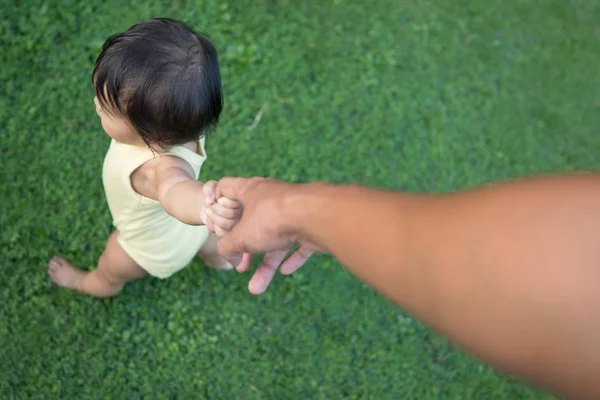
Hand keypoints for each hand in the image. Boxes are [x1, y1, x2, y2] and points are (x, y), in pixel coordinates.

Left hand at [202, 180, 242, 236]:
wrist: (209, 204)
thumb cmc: (213, 194)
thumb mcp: (210, 187)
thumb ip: (209, 188)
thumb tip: (209, 200)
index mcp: (241, 200)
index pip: (237, 203)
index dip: (224, 201)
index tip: (217, 198)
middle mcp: (242, 212)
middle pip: (232, 214)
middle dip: (216, 209)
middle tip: (210, 205)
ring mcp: (237, 224)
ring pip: (227, 224)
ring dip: (214, 217)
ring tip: (208, 211)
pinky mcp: (228, 232)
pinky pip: (221, 232)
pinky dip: (213, 226)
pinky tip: (210, 220)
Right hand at [212, 177, 324, 294]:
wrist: (316, 217)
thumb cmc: (273, 219)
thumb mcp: (240, 236)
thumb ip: (228, 246)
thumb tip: (229, 255)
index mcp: (251, 191)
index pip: (226, 188)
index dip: (216, 203)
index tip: (216, 224)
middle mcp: (271, 198)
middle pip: (252, 222)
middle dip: (244, 248)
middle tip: (239, 265)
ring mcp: (293, 210)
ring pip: (275, 239)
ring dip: (266, 264)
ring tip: (256, 288)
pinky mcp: (310, 225)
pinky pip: (298, 243)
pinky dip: (291, 257)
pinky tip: (285, 271)